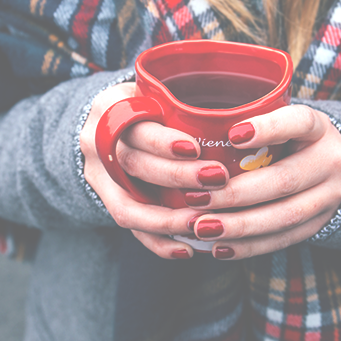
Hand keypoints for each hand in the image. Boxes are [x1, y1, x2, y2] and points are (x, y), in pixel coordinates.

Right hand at [79, 82, 229, 258]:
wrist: (109, 123)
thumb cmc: (149, 104)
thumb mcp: (157, 91)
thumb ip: (183, 101)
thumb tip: (244, 116)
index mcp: (111, 107)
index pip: (134, 125)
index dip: (163, 141)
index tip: (196, 148)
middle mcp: (96, 142)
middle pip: (133, 165)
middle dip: (176, 177)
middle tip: (216, 179)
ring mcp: (97, 177)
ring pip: (127, 206)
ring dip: (167, 219)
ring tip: (202, 223)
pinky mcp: (105, 202)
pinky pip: (130, 228)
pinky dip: (158, 242)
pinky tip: (187, 249)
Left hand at [187, 105, 340, 259]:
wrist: (338, 166)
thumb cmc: (291, 137)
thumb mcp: (283, 119)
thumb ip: (251, 121)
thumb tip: (194, 130)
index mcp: (318, 128)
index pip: (299, 122)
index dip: (268, 129)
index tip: (232, 135)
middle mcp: (330, 162)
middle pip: (284, 180)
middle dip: (236, 193)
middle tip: (196, 199)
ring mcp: (329, 197)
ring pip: (284, 216)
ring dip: (239, 226)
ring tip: (202, 228)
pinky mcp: (320, 224)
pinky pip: (283, 239)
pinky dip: (249, 246)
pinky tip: (219, 247)